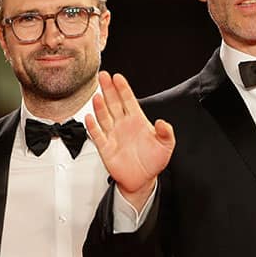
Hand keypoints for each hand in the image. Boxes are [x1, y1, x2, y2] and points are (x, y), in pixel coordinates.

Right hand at [84, 71, 174, 210]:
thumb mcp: (166, 146)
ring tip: (97, 95)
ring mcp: (113, 135)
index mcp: (137, 121)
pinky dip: (92, 126)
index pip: (129, 101)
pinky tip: (89, 117)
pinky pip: (97, 135)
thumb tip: (163, 122)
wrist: (141, 180)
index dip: (123, 89)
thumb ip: (166, 133)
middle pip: (113, 103)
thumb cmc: (153, 162)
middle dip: (108, 89)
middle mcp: (123, 125)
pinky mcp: (105, 148)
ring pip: (104, 116)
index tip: (118, 77)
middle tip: (103, 76)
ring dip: (100, 106)